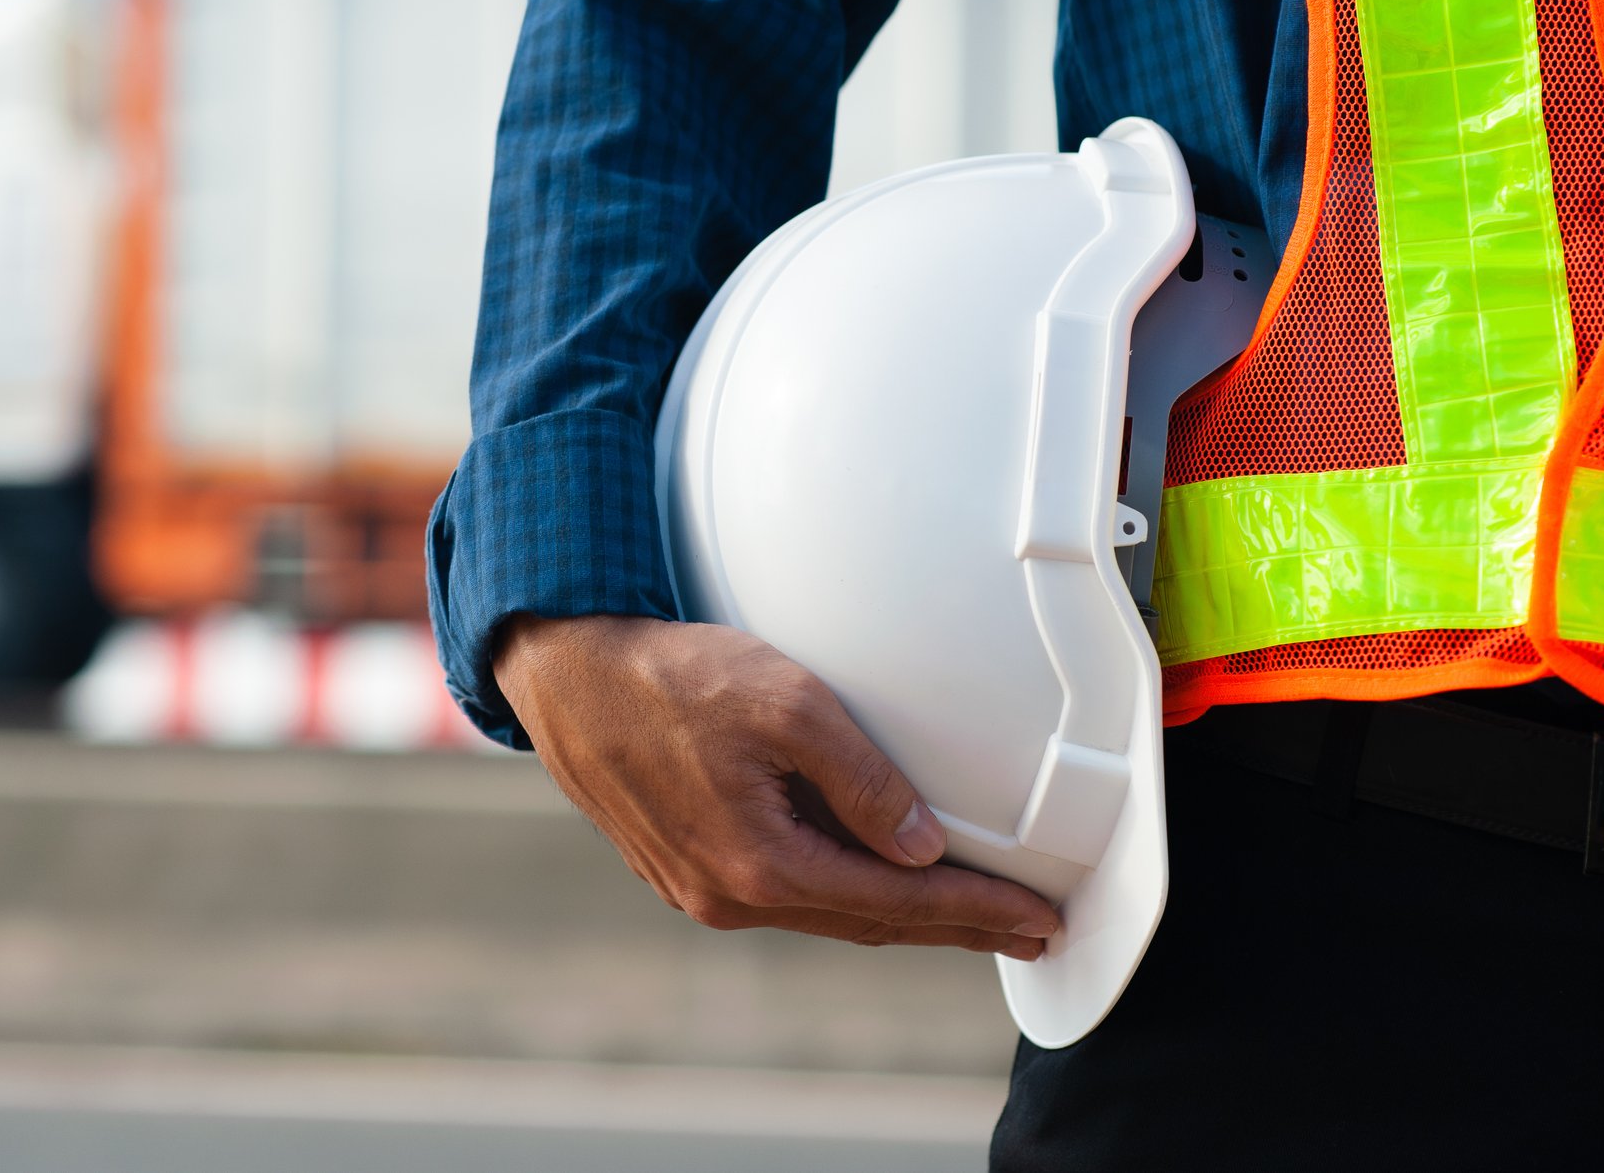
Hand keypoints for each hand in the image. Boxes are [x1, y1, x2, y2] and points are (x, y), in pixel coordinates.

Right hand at [493, 614, 1056, 957]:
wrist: (564, 669)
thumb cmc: (669, 674)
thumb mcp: (786, 702)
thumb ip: (861, 780)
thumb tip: (921, 848)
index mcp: (760, 866)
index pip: (898, 904)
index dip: (976, 914)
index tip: (1039, 923)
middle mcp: (726, 896)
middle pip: (866, 924)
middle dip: (953, 928)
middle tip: (1027, 934)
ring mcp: (697, 887)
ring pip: (823, 912)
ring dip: (898, 915)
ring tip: (965, 912)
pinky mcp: (679, 865)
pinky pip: (783, 893)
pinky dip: (841, 891)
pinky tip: (870, 878)